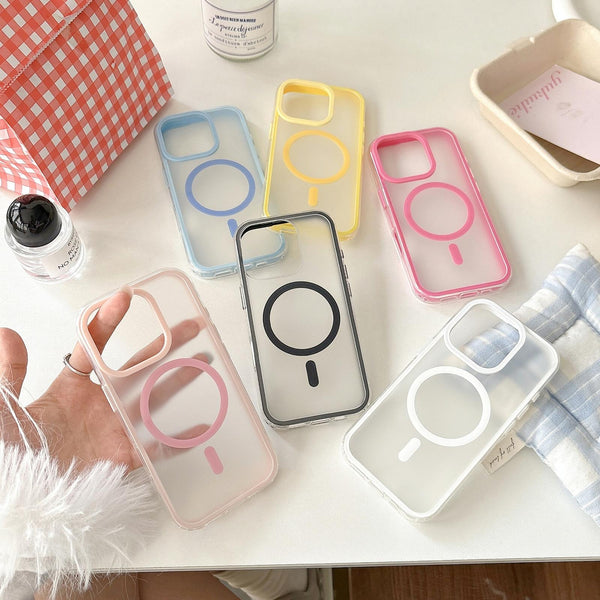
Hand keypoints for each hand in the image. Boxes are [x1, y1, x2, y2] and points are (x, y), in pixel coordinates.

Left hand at [0, 290, 201, 472]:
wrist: (22, 496)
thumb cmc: (12, 453)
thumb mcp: (5, 408)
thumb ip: (10, 373)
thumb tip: (7, 333)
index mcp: (72, 388)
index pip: (94, 346)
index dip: (109, 320)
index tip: (125, 297)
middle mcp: (100, 404)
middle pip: (139, 366)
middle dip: (165, 344)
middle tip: (188, 326)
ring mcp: (115, 429)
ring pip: (155, 397)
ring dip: (180, 379)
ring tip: (204, 360)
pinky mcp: (123, 458)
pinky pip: (157, 446)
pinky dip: (180, 438)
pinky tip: (201, 425)